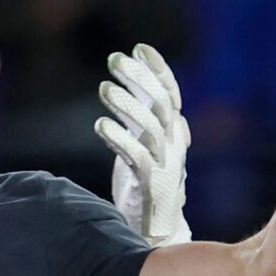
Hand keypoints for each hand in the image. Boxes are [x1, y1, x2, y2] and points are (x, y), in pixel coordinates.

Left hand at [94, 43, 190, 244]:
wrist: (156, 227)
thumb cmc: (146, 180)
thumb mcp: (145, 143)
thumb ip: (139, 115)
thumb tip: (129, 82)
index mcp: (174, 132)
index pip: (172, 93)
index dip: (158, 69)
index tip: (139, 48)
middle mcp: (174, 145)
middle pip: (162, 105)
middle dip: (139, 79)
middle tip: (115, 59)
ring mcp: (165, 165)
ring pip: (151, 129)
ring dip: (128, 106)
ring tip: (104, 88)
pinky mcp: (151, 184)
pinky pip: (137, 158)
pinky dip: (120, 139)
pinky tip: (100, 125)